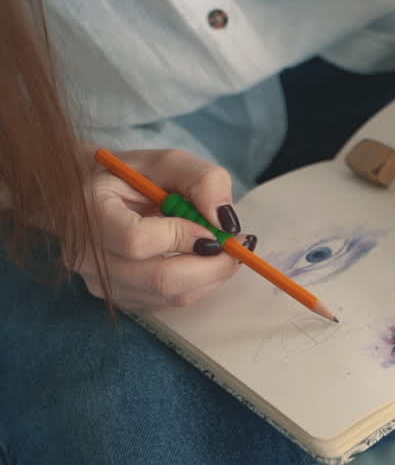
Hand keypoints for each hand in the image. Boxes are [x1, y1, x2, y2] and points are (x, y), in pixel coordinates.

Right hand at [69, 148, 253, 309]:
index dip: (184, 237)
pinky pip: (169, 302)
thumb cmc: (131, 176)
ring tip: (222, 248)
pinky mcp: (119, 298)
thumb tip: (226, 221)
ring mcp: (100, 283)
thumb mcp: (167, 162)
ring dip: (210, 276)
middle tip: (238, 246)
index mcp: (90, 212)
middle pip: (160, 279)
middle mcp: (87, 256)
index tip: (213, 227)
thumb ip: (202, 180)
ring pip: (171, 296)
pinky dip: (197, 284)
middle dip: (213, 266)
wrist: (89, 198)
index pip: (138, 241)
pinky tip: (200, 260)